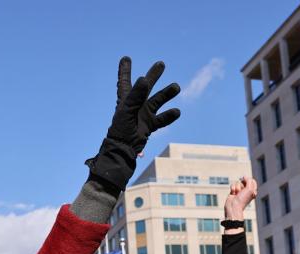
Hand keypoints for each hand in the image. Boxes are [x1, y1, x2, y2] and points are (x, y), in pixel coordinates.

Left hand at [86, 58, 180, 192]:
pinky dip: (170, 115)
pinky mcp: (150, 125)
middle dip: (153, 75)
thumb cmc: (121, 129)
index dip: (125, 70)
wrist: (123, 149)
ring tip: (177, 86)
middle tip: (161, 64)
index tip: (126, 58)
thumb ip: (136, 94)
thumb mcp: (127, 109)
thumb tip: (145, 79)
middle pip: (146, 86)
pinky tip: (177, 111)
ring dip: (167, 94)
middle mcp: (136, 104)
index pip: (124, 81)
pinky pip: (162, 119)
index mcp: (126, 99)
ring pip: (158, 100)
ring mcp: (144, 114)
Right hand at [223, 177, 256, 233]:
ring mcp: (240, 191)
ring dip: (237, 187)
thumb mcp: (250, 189)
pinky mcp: (233, 191)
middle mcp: (246, 191)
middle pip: (244, 181)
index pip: (252, 181)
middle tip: (242, 190)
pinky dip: (233, 188)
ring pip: (238, 182)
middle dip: (242, 184)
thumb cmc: (243, 199)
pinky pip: (233, 185)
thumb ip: (249, 180)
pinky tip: (233, 193)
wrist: (234, 207)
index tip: (246, 185)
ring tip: (237, 193)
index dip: (249, 181)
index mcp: (253, 191)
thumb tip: (244, 176)